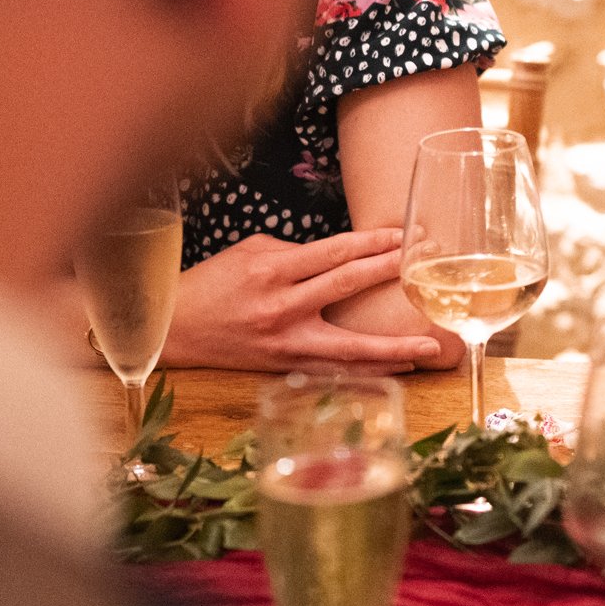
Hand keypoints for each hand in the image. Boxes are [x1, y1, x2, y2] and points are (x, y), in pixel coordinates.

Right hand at [163, 229, 444, 372]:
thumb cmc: (213, 284)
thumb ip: (297, 254)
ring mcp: (284, 342)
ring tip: (431, 347)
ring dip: (392, 345)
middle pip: (348, 286)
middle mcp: (282, 307)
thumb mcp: (251, 253)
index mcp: (273, 271)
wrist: (174, 329)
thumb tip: (339, 257)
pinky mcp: (284, 366)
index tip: (405, 236)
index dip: (374, 243)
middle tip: (429, 264)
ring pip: (348, 345)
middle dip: (392, 272)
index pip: (335, 252)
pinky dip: (366, 370)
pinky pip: (334, 370)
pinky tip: (398, 369)